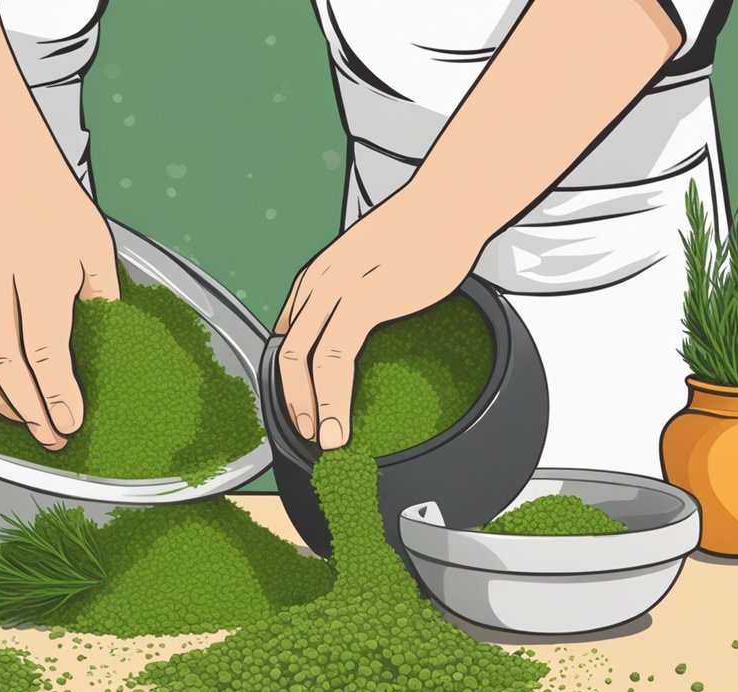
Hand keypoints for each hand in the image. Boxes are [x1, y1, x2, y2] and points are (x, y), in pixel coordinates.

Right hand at [0, 173, 119, 449]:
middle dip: (28, 410)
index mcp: (38, 266)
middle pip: (3, 363)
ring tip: (19, 419)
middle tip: (49, 435)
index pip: (44, 349)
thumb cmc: (54, 207)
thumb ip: (102, 302)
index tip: (69, 422)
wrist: (1, 162)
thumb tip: (107, 358)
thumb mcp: (96, 248)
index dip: (56, 394)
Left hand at [274, 187, 479, 449]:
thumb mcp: (375, 263)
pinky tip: (338, 427)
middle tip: (307, 433)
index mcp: (316, 277)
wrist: (450, 202)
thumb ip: (360, 294)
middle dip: (291, 401)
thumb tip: (369, 321)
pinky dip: (331, 400)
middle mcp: (316, 283)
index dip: (291, 379)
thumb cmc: (424, 231)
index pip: (290, 336)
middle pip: (286, 354)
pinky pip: (334, 361)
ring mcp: (334, 291)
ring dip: (307, 410)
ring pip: (300, 362)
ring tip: (322, 443)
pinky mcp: (361, 300)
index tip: (305, 408)